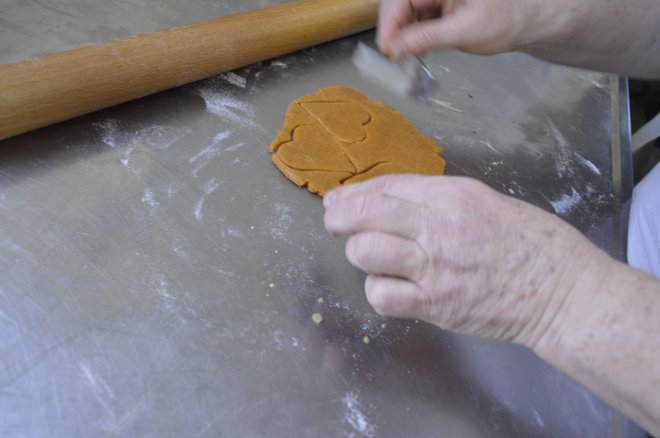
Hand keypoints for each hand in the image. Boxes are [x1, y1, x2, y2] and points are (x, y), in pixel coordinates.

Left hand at [323, 174, 605, 347]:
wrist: (561, 291)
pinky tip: (391, 286)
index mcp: (451, 196)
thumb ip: (435, 198)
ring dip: (361, 254)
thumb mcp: (483, 200)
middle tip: (336, 224)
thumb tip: (388, 199)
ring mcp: (434, 269)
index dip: (352, 193)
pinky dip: (379, 290)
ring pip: (365, 253)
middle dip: (339, 218)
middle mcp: (437, 227)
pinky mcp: (435, 306)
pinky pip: (382, 296)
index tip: (338, 200)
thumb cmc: (530, 241)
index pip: (385, 186)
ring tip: (374, 258)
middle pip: (364, 215)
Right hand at [377, 0, 545, 58]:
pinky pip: (414, 17)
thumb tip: (395, 49)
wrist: (527, 20)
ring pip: (403, 12)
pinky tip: (413, 50)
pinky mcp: (435, 4)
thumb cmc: (504, 21)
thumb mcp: (464, 31)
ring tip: (403, 57)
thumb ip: (427, 38)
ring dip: (399, 34)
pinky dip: (410, 35)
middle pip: (398, 4)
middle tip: (393, 57)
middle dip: (392, 29)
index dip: (388, 23)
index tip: (387, 49)